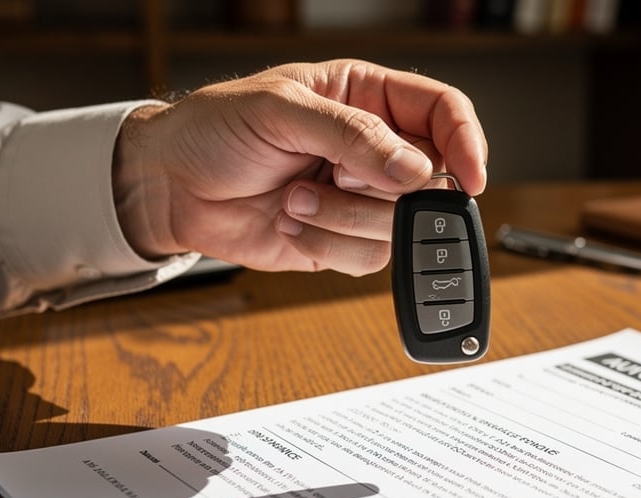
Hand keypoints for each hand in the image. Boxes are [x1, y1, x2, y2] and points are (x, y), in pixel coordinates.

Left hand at [113, 59, 488, 274]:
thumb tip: (415, 167)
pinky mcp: (344, 239)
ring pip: (401, 226)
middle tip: (340, 180)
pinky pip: (369, 258)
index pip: (444, 112)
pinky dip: (327, 246)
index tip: (469, 177)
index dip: (467, 142)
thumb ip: (352, 134)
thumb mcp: (280, 110)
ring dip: (344, 220)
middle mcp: (375, 148)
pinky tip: (291, 222)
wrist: (170, 187)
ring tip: (294, 199)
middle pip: (433, 179)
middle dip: (386, 191)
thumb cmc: (215, 129)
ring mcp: (363, 197)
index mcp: (369, 97)